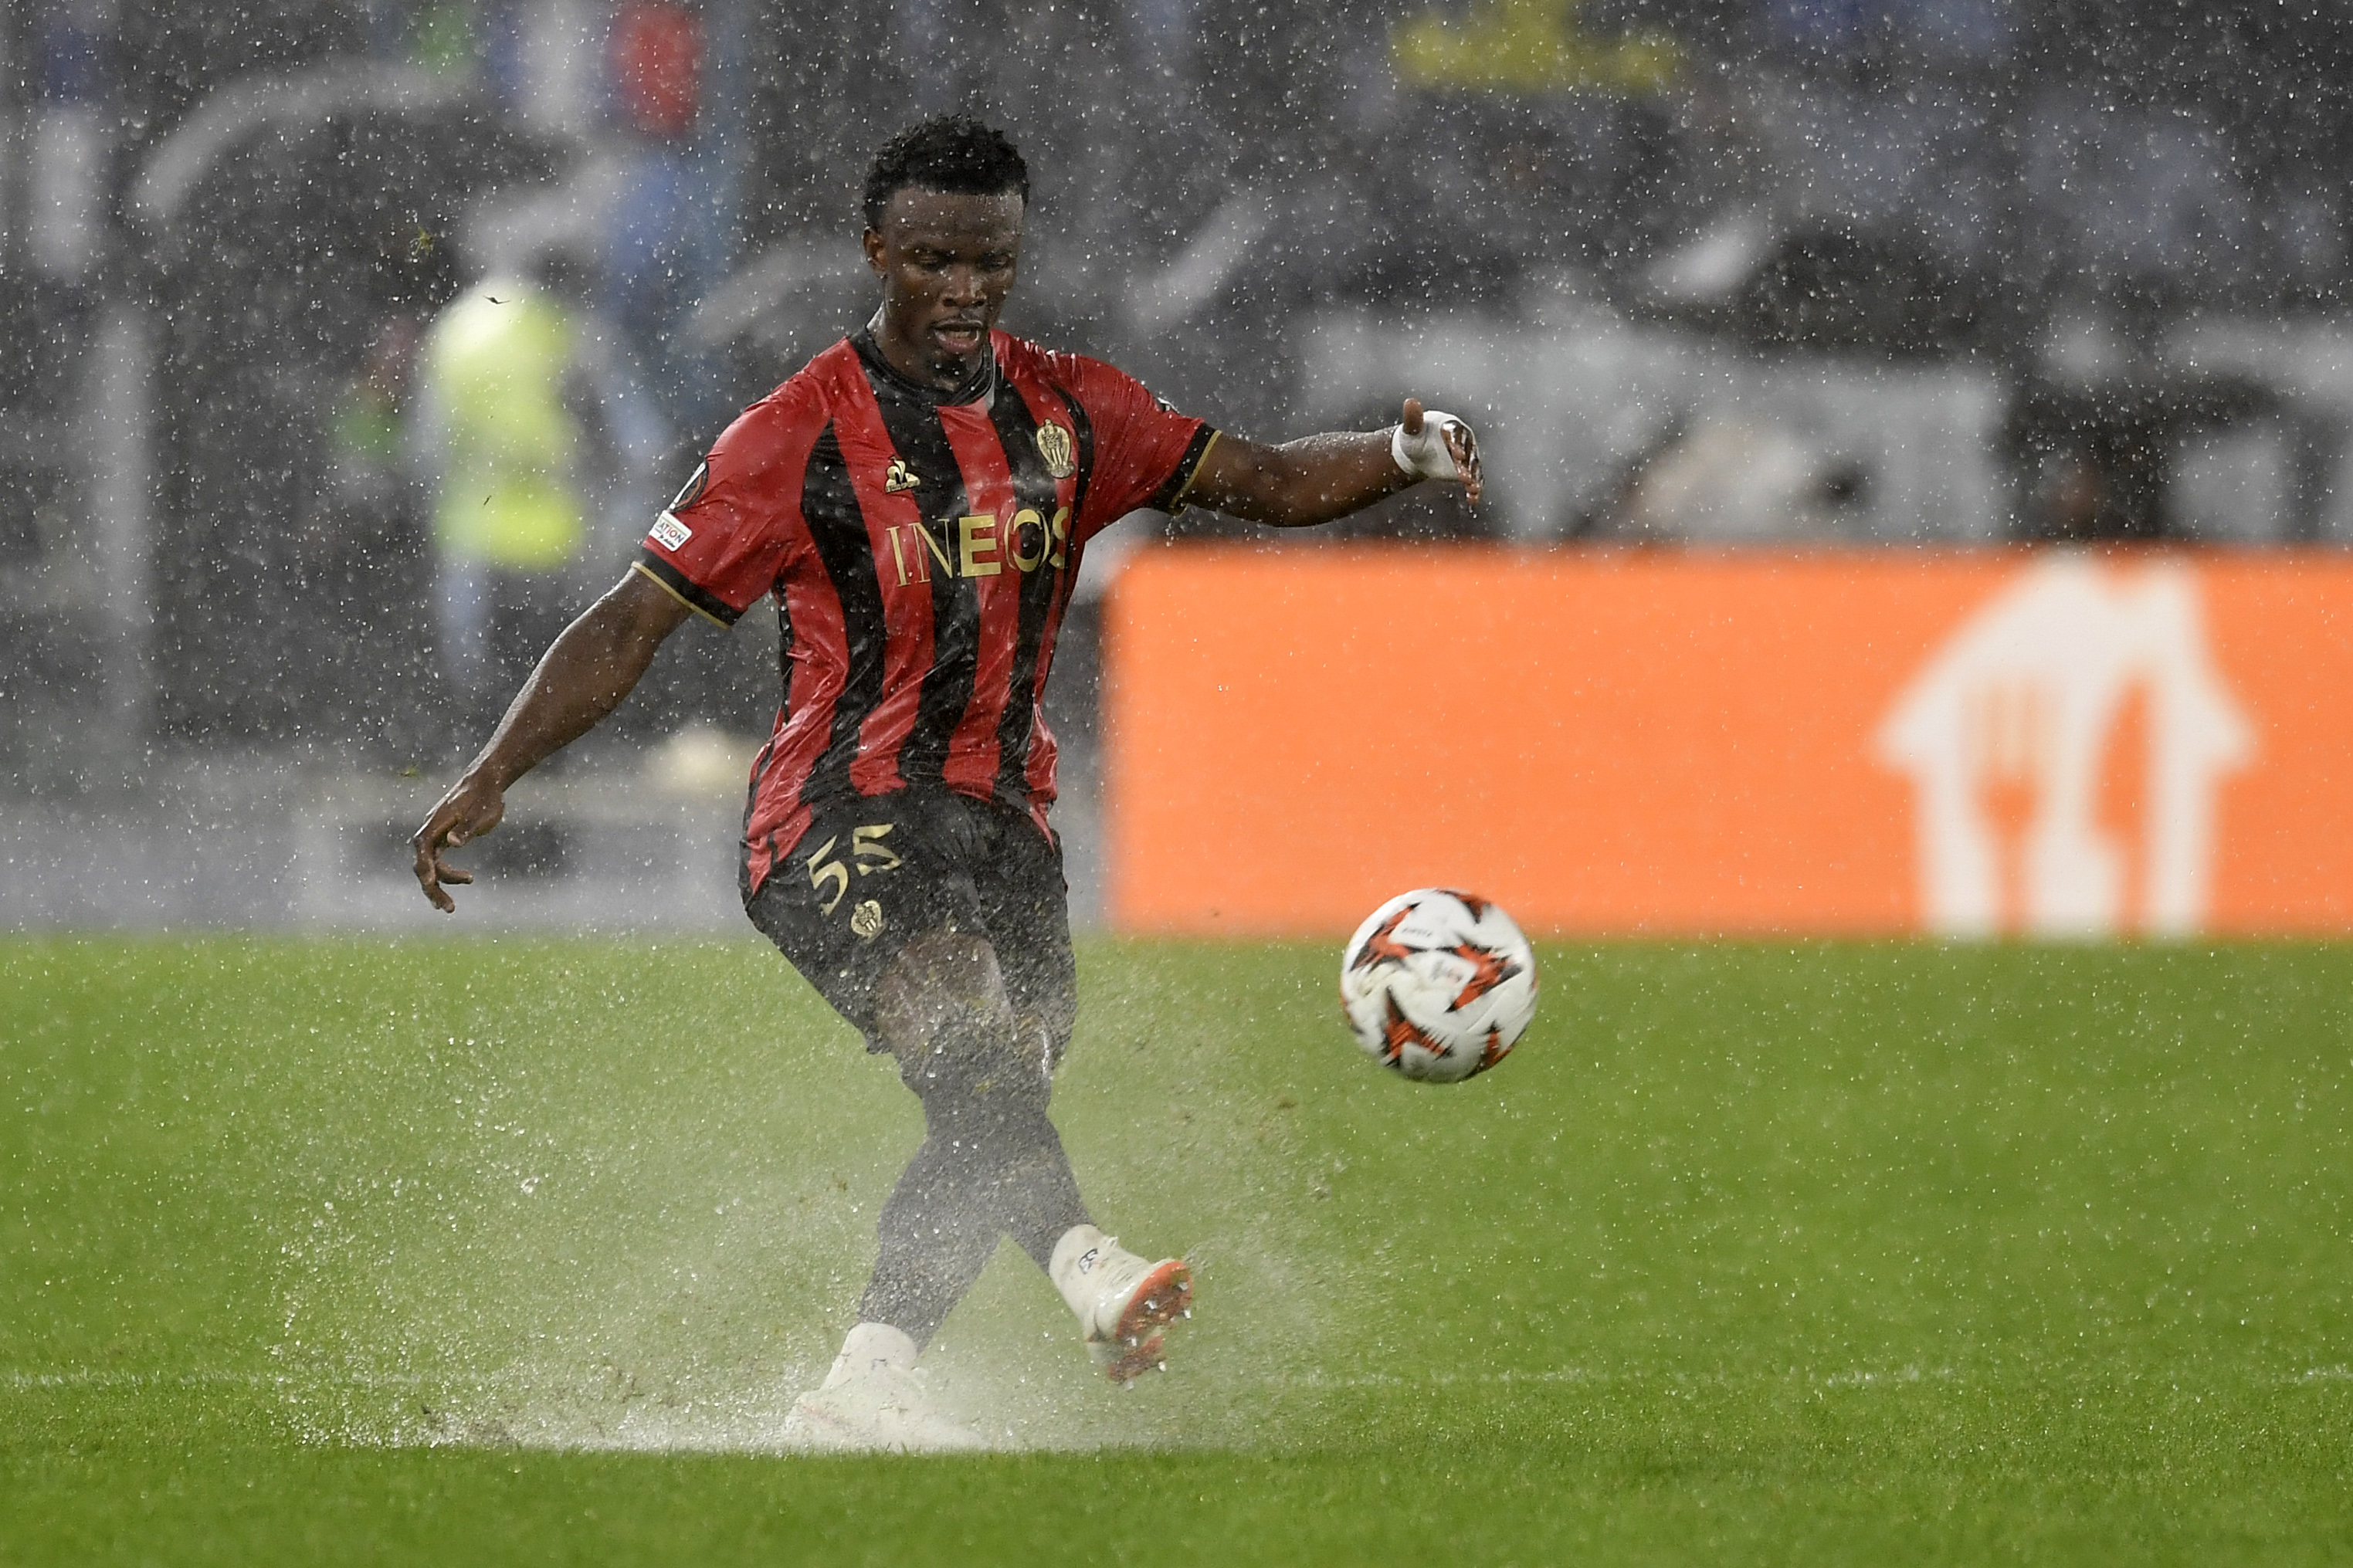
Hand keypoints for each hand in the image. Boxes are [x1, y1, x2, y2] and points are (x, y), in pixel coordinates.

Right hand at [411, 771, 505, 911]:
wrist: (487, 782)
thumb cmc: (485, 797)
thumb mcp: (481, 813)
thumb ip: (467, 828)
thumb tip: (452, 843)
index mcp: (436, 823)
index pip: (423, 848)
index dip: (425, 867)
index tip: (432, 884)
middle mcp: (431, 830)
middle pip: (423, 863)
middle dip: (432, 887)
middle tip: (448, 909)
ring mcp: (436, 835)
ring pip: (430, 865)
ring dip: (439, 885)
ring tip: (451, 907)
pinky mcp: (444, 838)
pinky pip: (437, 861)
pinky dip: (444, 875)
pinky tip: (462, 882)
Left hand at [1392, 399, 1482, 504]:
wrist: (1417, 453)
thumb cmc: (1414, 437)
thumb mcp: (1411, 429)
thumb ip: (1412, 418)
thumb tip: (1410, 401)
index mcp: (1450, 426)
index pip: (1456, 433)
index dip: (1457, 443)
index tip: (1456, 454)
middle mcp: (1463, 439)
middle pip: (1468, 451)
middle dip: (1467, 463)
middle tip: (1463, 475)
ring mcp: (1467, 455)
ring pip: (1474, 466)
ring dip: (1474, 477)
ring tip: (1472, 488)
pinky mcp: (1467, 470)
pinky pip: (1474, 479)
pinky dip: (1475, 489)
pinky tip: (1473, 500)